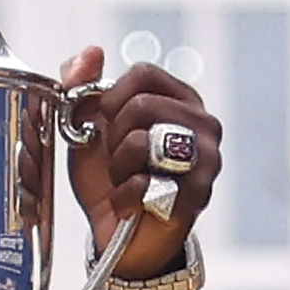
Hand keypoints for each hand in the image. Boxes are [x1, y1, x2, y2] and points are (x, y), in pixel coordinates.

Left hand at [59, 48, 220, 283]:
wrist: (119, 238)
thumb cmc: (109, 179)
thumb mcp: (87, 128)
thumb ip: (82, 86)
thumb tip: (90, 51)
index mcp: (179, 99)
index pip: (143, 73)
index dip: (110, 98)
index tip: (104, 124)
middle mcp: (202, 123)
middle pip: (141, 104)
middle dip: (113, 138)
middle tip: (118, 162)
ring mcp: (206, 159)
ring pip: (144, 141)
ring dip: (119, 168)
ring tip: (125, 182)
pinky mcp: (198, 195)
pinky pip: (144, 183)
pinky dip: (125, 198)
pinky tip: (132, 206)